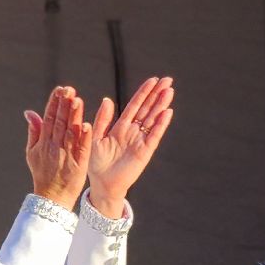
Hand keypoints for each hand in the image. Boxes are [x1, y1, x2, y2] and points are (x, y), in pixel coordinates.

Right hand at [24, 86, 90, 209]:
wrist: (51, 196)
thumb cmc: (43, 172)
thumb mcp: (32, 152)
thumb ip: (34, 131)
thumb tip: (30, 112)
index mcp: (44, 142)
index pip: (50, 118)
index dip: (55, 103)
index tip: (60, 89)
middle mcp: (54, 146)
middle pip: (60, 122)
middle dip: (64, 105)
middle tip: (69, 89)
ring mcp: (66, 155)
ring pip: (70, 132)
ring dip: (74, 116)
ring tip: (78, 101)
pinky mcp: (78, 164)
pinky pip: (81, 149)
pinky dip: (83, 138)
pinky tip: (86, 125)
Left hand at [87, 76, 174, 217]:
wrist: (102, 184)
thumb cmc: (96, 163)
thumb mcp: (94, 137)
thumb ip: (102, 119)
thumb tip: (107, 100)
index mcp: (121, 127)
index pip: (135, 106)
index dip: (144, 93)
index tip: (153, 80)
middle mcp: (133, 132)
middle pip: (148, 109)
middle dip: (157, 95)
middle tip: (168, 80)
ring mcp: (140, 141)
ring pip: (153, 119)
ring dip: (161, 105)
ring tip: (170, 91)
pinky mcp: (145, 152)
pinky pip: (154, 135)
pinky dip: (160, 124)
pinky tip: (167, 112)